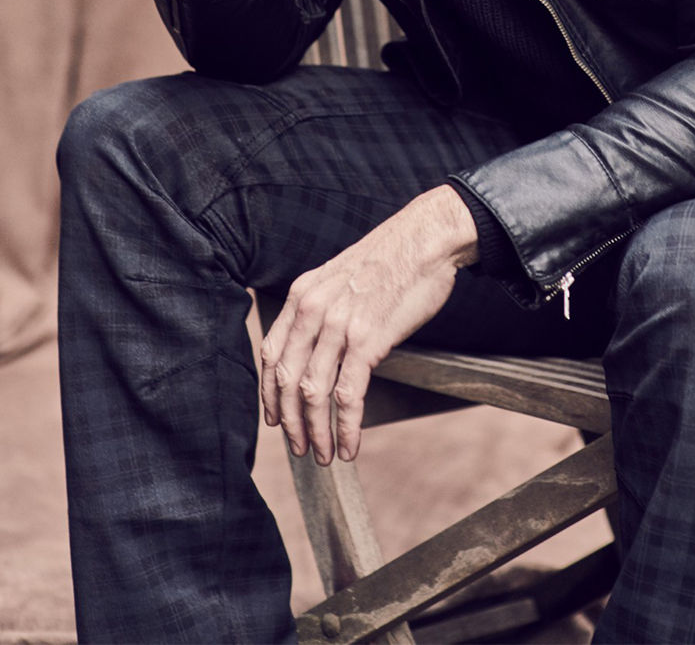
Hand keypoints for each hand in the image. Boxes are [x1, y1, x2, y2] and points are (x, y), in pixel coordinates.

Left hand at [261, 186, 478, 464]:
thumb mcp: (339, 275)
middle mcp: (313, 309)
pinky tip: (350, 445)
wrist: (425, 239)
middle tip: (299, 448)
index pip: (271, 353)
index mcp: (302, 294)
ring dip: (316, 432)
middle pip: (287, 379)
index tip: (275, 418)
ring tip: (323, 455)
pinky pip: (348, 395)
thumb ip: (321, 307)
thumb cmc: (390, 258)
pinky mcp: (368, 339)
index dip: (269, 393)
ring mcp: (339, 325)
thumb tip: (317, 345)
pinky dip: (346, 427)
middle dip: (291, 422)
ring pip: (313, 393)